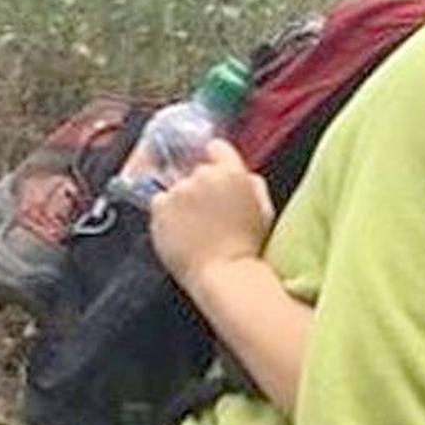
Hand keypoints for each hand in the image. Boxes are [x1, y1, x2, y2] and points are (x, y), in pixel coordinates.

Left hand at [148, 138, 274, 299]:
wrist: (225, 276)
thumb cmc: (249, 249)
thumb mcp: (265, 211)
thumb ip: (252, 185)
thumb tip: (242, 175)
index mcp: (232, 173)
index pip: (217, 148)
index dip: (218, 161)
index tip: (218, 177)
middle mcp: (202, 176)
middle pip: (197, 172)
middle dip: (202, 188)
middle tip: (211, 216)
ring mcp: (178, 192)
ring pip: (178, 189)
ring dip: (184, 203)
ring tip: (197, 230)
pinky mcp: (160, 208)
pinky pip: (160, 204)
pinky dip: (168, 216)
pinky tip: (183, 234)